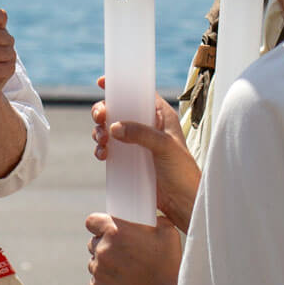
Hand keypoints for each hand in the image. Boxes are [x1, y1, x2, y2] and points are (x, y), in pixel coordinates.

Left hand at [85, 210, 180, 284]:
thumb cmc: (169, 267)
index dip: (99, 225)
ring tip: (125, 271)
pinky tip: (122, 284)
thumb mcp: (168, 233)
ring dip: (105, 264)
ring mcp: (98, 271)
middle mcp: (103, 250)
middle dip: (105, 245)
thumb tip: (152, 220)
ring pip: (94, 263)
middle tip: (124, 253)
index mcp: (115, 231)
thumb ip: (155, 221)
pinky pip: (96, 281)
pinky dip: (105, 282)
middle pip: (94, 242)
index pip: (92, 221)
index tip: (106, 229)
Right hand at [92, 80, 199, 231]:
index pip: (139, 92)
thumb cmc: (183, 171)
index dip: (121, 85)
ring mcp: (136, 142)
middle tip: (100, 118)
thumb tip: (114, 127)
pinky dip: (102, 148)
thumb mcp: (165, 146)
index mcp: (160, 115)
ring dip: (100, 131)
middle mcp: (147, 125)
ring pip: (110, 128)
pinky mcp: (129, 159)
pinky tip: (103, 155)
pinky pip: (110, 148)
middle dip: (104, 111)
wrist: (183, 202)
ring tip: (102, 141)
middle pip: (119, 109)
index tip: (102, 82)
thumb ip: (141, 134)